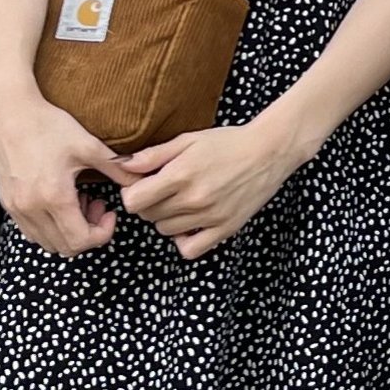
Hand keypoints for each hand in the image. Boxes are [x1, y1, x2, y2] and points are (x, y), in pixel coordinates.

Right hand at [0, 90, 134, 254]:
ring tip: (79, 202)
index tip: (110, 213)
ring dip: (67, 231)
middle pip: (65, 247)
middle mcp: (30, 208)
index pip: (81, 241)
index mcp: (53, 197)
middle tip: (98, 206)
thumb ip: (117, 168)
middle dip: (88, 233)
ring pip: (46, 242)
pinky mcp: (7, 202)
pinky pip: (30, 231)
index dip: (102, 234)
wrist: (7, 111)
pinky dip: (49, 226)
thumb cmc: (45, 125)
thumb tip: (141, 181)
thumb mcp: (88, 145)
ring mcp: (15, 208)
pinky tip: (59, 200)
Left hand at [121, 118, 313, 258]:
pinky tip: (189, 224)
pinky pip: (190, 249)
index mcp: (181, 175)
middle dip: (148, 203)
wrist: (269, 152)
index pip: (133, 201)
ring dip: (166, 218)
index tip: (142, 185)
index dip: (131, 193)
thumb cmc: (227, 142)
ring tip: (180, 202)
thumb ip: (152, 155)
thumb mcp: (187, 140)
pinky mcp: (225, 229)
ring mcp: (210, 217)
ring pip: (164, 231)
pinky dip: (183, 240)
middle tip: (163, 189)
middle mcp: (193, 199)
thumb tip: (121, 166)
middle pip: (148, 215)